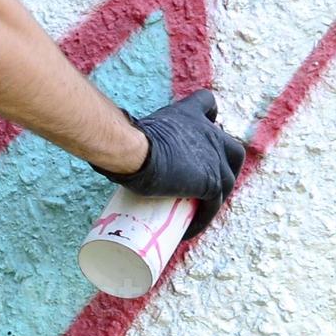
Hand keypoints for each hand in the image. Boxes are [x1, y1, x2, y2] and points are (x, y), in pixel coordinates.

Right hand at [90, 89, 247, 240]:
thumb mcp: (134, 130)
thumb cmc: (124, 140)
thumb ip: (127, 137)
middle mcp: (208, 132)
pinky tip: (188, 230)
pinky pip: (213, 206)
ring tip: (196, 213)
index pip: (207, 104)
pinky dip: (202, 219)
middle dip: (225, 168)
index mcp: (188, 115)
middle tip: (205, 185)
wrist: (134, 151)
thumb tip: (103, 149)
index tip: (203, 128)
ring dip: (214, 198)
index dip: (208, 118)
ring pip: (226, 182)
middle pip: (232, 149)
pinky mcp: (211, 181)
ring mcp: (214, 157)